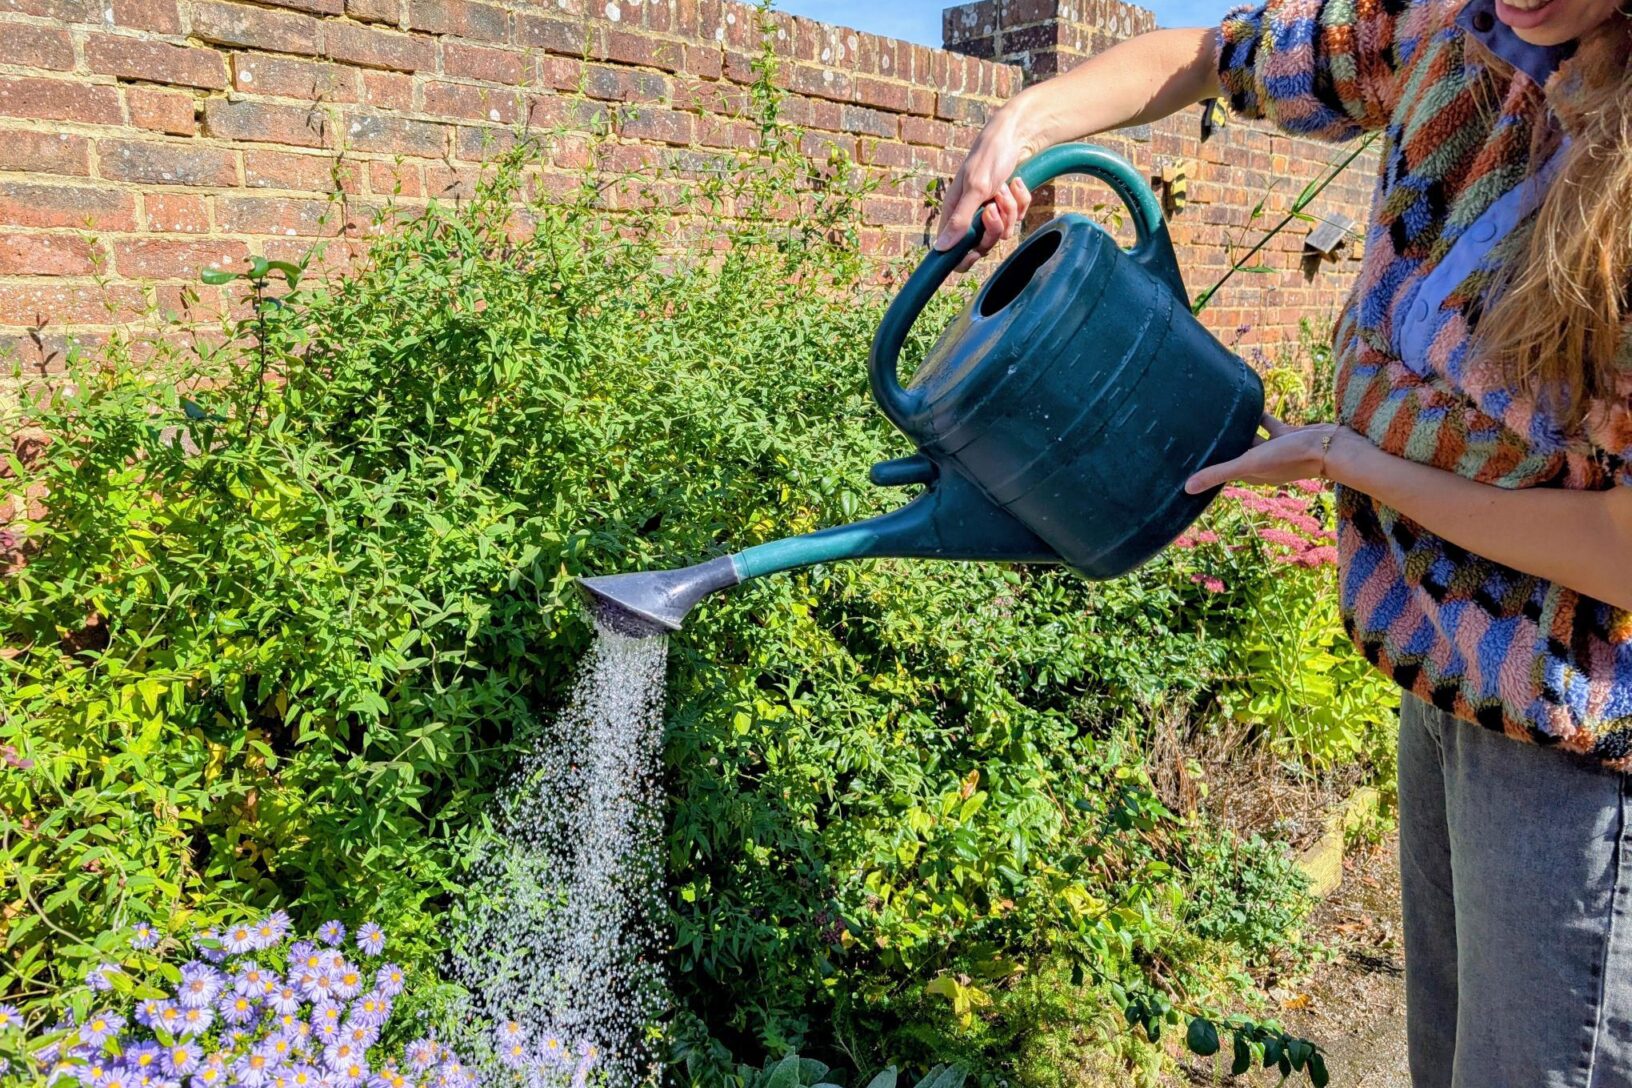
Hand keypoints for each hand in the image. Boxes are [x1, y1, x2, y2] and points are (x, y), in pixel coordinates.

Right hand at [934, 104, 1039, 272]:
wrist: (1016, 135)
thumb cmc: (990, 156)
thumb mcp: (975, 188)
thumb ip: (960, 219)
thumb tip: (941, 247)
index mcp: (954, 213)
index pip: (952, 252)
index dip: (965, 257)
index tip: (977, 250)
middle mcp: (970, 215)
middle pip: (983, 245)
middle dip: (994, 226)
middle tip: (994, 206)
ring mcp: (990, 212)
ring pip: (1004, 232)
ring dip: (1009, 208)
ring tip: (1004, 187)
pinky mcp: (1008, 206)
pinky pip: (1018, 217)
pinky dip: (1020, 200)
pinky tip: (1016, 182)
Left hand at [1183, 415, 1340, 493]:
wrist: (1330, 446)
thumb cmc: (1291, 457)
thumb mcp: (1249, 463)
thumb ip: (1220, 473)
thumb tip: (1187, 489)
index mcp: (1252, 475)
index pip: (1224, 473)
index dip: (1209, 470)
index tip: (1191, 464)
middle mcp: (1263, 465)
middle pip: (1236, 456)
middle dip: (1222, 448)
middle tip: (1200, 436)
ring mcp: (1276, 450)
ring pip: (1251, 440)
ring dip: (1240, 430)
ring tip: (1221, 418)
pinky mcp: (1288, 435)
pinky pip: (1268, 425)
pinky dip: (1259, 417)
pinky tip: (1249, 403)